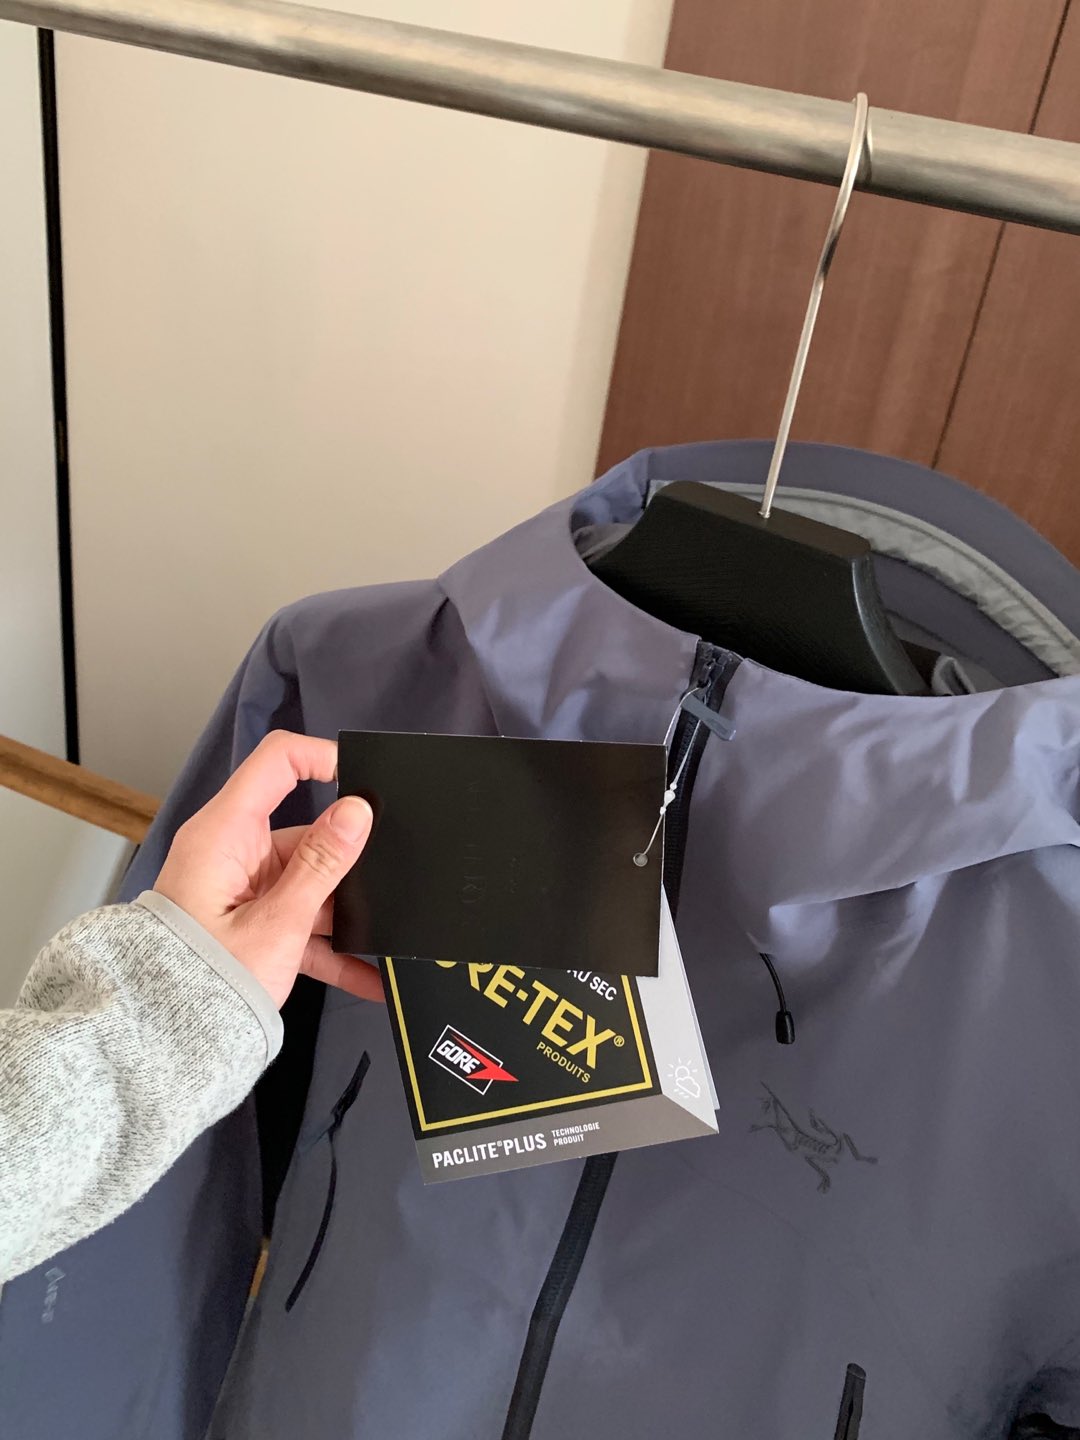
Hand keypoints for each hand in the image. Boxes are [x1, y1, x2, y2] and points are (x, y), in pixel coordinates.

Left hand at [154, 731, 380, 1007]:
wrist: (161, 1040)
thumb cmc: (202, 982)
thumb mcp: (276, 924)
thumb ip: (321, 865)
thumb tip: (357, 811)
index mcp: (225, 833)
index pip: (277, 761)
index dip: (324, 757)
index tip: (368, 781)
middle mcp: (232, 852)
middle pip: (305, 832)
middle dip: (347, 863)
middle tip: (389, 883)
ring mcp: (242, 888)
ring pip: (309, 882)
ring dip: (341, 915)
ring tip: (383, 940)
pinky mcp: (249, 921)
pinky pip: (298, 922)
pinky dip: (328, 947)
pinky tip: (367, 975)